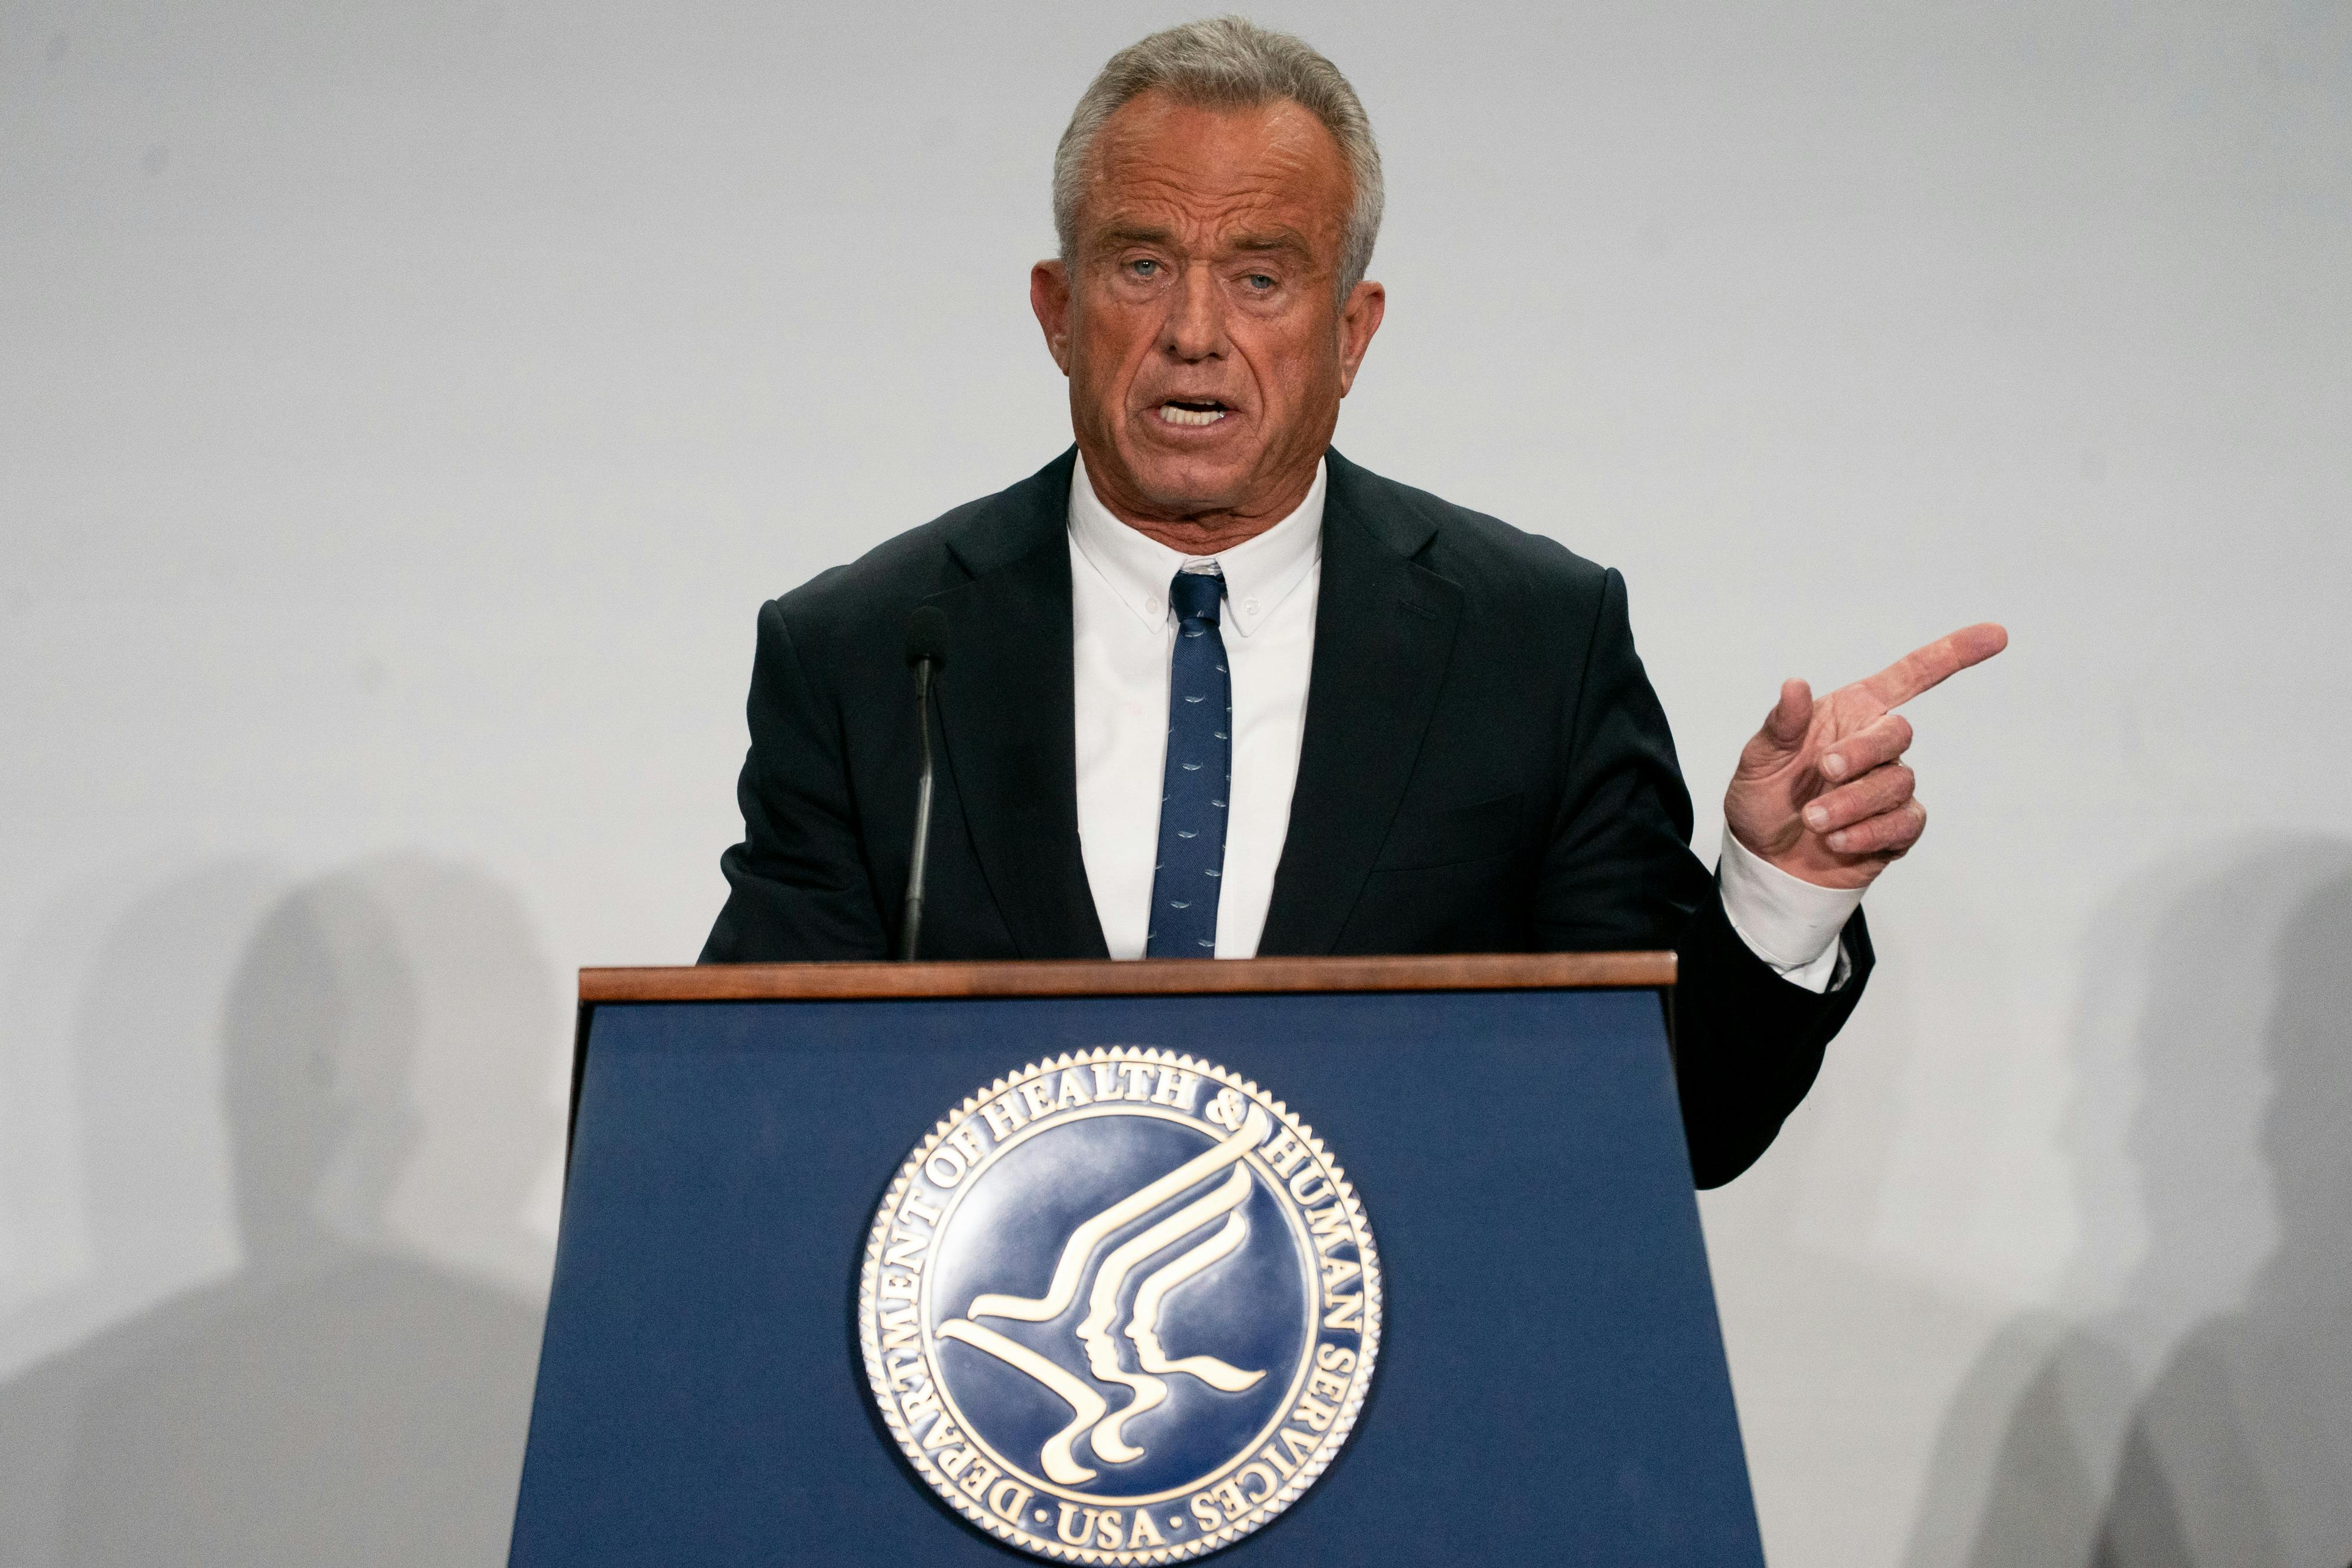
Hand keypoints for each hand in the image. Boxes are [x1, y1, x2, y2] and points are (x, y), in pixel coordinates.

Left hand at [1724, 623, 2007, 890]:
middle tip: (1823, 769)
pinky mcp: (1897, 828)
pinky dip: (1868, 832)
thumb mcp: (1760, 759)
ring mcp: (1889, 786)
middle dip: (1862, 752)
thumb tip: (1795, 684)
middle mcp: (1876, 746)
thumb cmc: (1766, 799)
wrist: (1767, 859)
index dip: (1952, 654)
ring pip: (1897, 783)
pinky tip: (1837, 841)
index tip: (1997, 635)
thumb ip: (1781, 724)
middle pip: (1900, 732)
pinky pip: (1902, 823)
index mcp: (1851, 714)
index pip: (1911, 676)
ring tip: (1813, 820)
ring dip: (1852, 802)